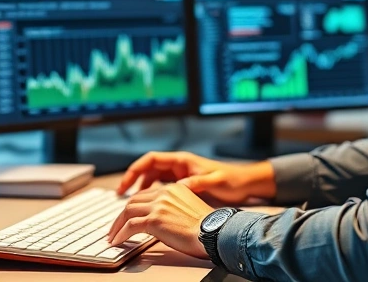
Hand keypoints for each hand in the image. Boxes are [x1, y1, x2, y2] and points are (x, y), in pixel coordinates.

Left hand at [108, 183, 213, 258]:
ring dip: (117, 226)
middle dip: (121, 216)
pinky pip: (130, 226)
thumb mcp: (188, 208)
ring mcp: (158, 205)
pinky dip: (120, 234)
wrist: (213, 232)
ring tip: (113, 236)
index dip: (133, 207)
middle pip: (133, 201)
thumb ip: (172, 207)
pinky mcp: (154, 219)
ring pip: (128, 211)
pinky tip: (118, 241)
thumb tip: (160, 220)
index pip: (145, 195)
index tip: (127, 217)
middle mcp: (164, 193)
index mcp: (172, 188)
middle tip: (116, 228)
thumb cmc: (206, 227)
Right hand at [116, 151, 275, 204]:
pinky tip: (149, 206)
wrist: (245, 184)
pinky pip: (161, 187)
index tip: (125, 184)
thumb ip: (196, 184)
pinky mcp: (184, 185)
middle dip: (132, 180)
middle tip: (121, 195)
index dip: (135, 170)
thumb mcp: (214, 182)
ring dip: (141, 188)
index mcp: (182, 161)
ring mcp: (181, 175)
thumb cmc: (232, 181)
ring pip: (153, 179)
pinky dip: (152, 194)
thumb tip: (177, 188)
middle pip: (148, 169)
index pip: (151, 160)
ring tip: (131, 203)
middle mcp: (179, 166)